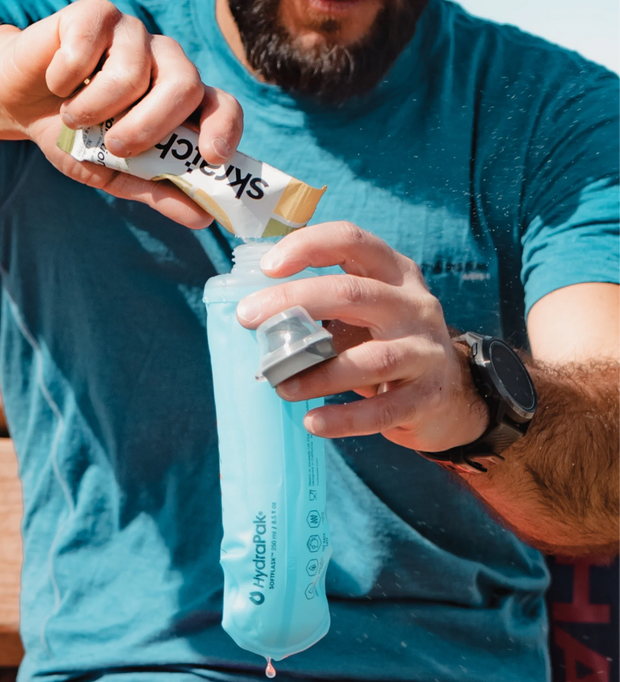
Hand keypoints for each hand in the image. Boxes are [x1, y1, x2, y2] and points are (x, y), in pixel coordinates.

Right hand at [0, 0, 242, 227]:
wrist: (23, 105)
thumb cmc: (79, 139)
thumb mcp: (118, 175)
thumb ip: (158, 191)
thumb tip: (203, 220)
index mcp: (182, 103)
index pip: (223, 106)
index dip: (224, 129)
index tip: (212, 157)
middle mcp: (166, 63)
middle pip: (184, 85)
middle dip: (150, 125)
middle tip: (116, 146)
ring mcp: (134, 35)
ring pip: (132, 71)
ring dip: (94, 107)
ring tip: (75, 118)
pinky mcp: (96, 13)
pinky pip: (88, 47)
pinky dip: (65, 78)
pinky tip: (58, 84)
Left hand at [236, 222, 489, 451]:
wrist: (450, 396)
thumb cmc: (389, 346)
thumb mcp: (366, 313)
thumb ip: (326, 306)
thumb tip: (255, 311)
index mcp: (394, 274)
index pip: (352, 241)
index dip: (309, 246)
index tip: (268, 266)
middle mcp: (414, 304)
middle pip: (353, 293)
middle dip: (296, 302)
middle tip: (250, 319)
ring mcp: (426, 350)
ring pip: (372, 358)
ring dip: (319, 373)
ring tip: (281, 386)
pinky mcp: (429, 395)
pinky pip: (384, 410)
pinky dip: (346, 418)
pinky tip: (313, 422)